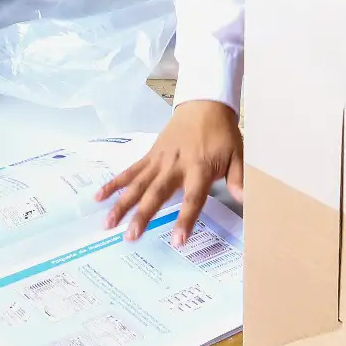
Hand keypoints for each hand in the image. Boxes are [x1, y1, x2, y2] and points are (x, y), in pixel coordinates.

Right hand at [96, 101, 243, 244]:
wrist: (205, 104)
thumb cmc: (223, 133)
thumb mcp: (238, 154)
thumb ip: (239, 179)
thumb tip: (245, 201)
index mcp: (199, 168)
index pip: (193, 198)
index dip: (185, 219)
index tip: (177, 240)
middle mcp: (176, 165)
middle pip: (157, 193)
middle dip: (143, 215)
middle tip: (131, 236)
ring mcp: (160, 160)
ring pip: (138, 184)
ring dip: (122, 204)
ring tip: (108, 223)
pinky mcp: (151, 155)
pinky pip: (131, 171)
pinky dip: (115, 183)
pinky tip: (99, 196)